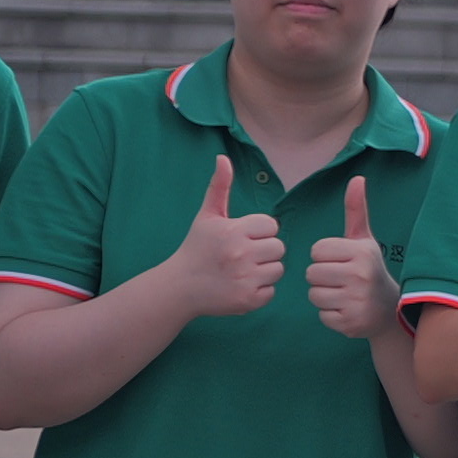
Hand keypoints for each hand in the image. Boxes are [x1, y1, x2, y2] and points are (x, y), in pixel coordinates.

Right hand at [162, 155, 288, 321]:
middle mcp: (240, 254)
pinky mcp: (248, 300)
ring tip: (241, 270)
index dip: (258, 232)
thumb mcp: (207, 216)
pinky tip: (240, 286)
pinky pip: (272, 291)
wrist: (179, 287)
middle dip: (264, 251)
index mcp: (233, 231)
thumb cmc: (196, 248)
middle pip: (278, 247)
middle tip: (242, 256)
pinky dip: (260, 291)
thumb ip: (219, 187)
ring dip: (264, 271)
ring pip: (278, 269)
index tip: (241, 238)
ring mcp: (245, 278)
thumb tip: (223, 157)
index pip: (271, 226)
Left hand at [307, 175, 394, 341]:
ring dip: (324, 296)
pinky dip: (330, 314)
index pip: (317, 250)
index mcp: (362, 251)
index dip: (325, 257)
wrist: (391, 310)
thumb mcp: (364, 240)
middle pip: (312, 273)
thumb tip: (357, 177)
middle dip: (322, 277)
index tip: (342, 262)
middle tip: (341, 280)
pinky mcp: (350, 322)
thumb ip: (356, 210)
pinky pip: (322, 315)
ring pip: (314, 294)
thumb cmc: (369, 269)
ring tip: (343, 294)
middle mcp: (361, 275)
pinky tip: (346, 309)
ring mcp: (356, 300)